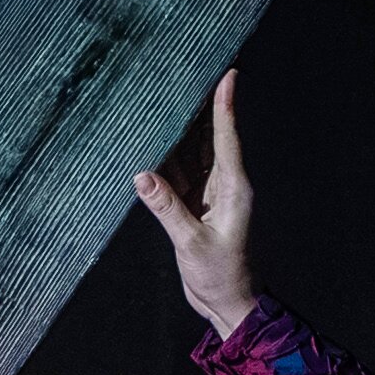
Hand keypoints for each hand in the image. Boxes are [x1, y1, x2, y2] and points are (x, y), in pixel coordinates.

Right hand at [129, 70, 258, 336]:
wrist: (228, 304)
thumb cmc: (221, 276)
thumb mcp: (192, 243)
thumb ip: (167, 209)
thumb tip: (142, 176)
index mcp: (232, 188)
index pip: (227, 138)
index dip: (225, 105)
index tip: (228, 73)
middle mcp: (223, 185)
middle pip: (211, 137)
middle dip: (202, 105)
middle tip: (191, 71)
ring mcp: (209, 194)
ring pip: (193, 152)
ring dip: (182, 128)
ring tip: (168, 94)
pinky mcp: (195, 206)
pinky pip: (180, 173)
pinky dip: (168, 157)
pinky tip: (154, 137)